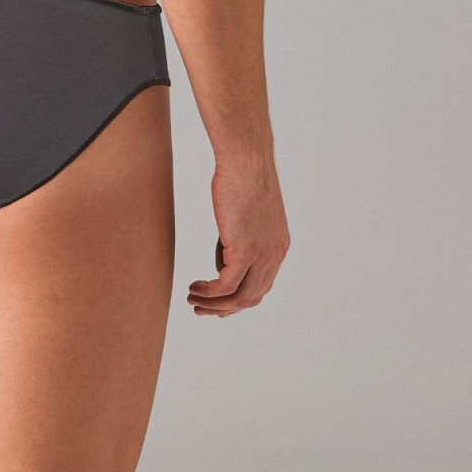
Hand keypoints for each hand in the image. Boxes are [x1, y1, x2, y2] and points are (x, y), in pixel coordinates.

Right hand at [188, 158, 288, 315]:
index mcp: (278, 248)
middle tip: (201, 308)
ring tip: (193, 300)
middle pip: (251, 298)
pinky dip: (208, 293)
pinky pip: (225, 286)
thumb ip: (239, 239)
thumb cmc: (243, 179)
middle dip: (224, 308)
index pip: (262, 286)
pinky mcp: (245, 251)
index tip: (217, 300)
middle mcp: (274, 256)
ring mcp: (262, 255)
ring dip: (213, 304)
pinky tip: (195, 288)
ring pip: (238, 297)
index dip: (238, 298)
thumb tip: (225, 258)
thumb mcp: (245, 216)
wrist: (247, 162)